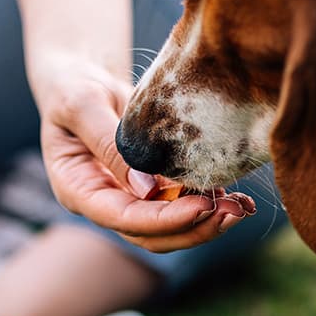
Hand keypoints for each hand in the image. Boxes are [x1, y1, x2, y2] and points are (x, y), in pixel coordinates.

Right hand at [32, 55, 253, 251]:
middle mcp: (104, 203)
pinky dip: (208, 204)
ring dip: (206, 222)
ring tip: (242, 206)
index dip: (165, 219)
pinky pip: (179, 206)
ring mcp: (127, 198)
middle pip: (150, 235)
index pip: (123, 218)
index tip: (203, 206)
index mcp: (78, 190)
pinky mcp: (150, 188)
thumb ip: (109, 143)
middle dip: (194, 228)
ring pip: (169, 228)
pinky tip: (236, 196)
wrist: (82, 80)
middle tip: (234, 212)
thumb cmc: (73, 86)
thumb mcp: (82, 104)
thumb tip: (146, 189)